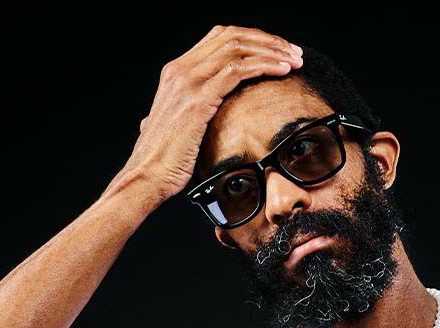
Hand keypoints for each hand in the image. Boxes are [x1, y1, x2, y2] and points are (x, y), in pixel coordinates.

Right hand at [117, 25, 302, 202]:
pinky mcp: (197, 99)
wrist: (145, 179)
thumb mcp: (179, 130)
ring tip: (294, 60)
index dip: (253, 41)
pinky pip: (237, 70)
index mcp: (176, 72)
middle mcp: (179, 69)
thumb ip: (189, 114)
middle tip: (293, 52)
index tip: (278, 53)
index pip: (220, 39)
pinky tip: (282, 72)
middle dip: (268, 41)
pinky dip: (264, 66)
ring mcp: (187, 81)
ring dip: (272, 51)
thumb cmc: (164, 164)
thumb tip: (197, 119)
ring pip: (237, 48)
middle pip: (232, 36)